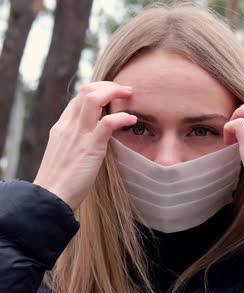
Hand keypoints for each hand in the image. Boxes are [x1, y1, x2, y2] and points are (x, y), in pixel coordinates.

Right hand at [33, 81, 136, 209]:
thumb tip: (97, 139)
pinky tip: (132, 119)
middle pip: (86, 91)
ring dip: (114, 92)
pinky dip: (122, 116)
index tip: (113, 94)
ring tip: (130, 95)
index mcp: (62, 127)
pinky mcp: (90, 146)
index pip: (78, 98)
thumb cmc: (62, 182)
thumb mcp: (67, 154)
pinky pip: (108, 122)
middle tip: (125, 90)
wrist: (51, 197)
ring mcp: (79, 134)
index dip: (97, 91)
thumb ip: (78, 142)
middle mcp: (69, 126)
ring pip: (94, 98)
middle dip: (108, 85)